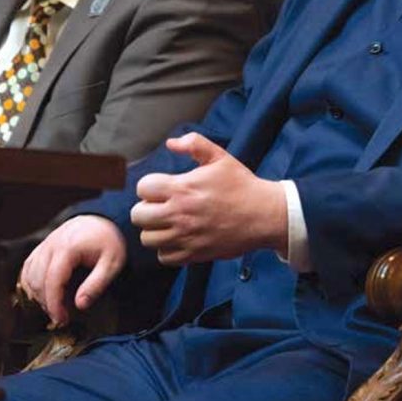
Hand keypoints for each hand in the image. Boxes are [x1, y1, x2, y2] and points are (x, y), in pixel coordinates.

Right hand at [18, 215, 125, 326]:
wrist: (103, 220)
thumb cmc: (109, 241)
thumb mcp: (112, 263)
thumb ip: (96, 284)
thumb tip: (80, 305)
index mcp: (68, 247)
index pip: (53, 280)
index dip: (54, 303)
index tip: (61, 319)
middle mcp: (51, 245)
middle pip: (38, 280)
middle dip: (47, 302)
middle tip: (61, 316)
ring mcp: (44, 245)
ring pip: (30, 275)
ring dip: (39, 295)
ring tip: (55, 306)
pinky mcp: (42, 247)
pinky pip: (28, 268)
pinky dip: (32, 283)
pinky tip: (44, 293)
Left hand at [130, 132, 286, 265]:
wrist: (263, 214)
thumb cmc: (242, 185)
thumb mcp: (220, 157)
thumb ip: (195, 144)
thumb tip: (171, 143)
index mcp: (183, 188)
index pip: (143, 188)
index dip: (150, 186)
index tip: (162, 188)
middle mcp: (179, 214)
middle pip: (138, 215)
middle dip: (146, 208)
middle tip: (162, 206)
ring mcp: (185, 236)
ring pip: (147, 238)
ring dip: (155, 230)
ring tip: (169, 223)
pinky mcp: (194, 254)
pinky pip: (164, 256)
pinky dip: (167, 249)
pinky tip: (179, 238)